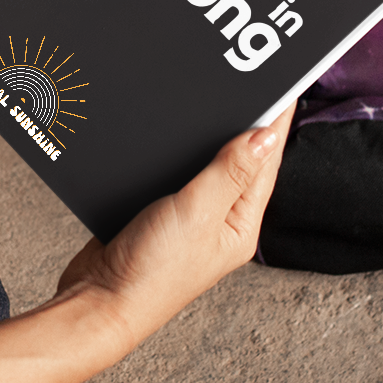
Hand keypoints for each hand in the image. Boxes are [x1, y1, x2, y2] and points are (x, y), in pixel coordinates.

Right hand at [56, 103, 296, 351]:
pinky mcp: (158, 213)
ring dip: (210, 135)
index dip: (275, 120)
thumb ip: (229, 171)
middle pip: (240, 160)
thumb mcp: (197, 212)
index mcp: (241, 224)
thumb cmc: (152, 273)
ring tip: (219, 99)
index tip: (284, 83)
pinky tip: (172, 132)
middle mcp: (220, 221)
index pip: (266, 162)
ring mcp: (189, 218)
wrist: (99, 301)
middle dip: (246, 122)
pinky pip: (176, 173)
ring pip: (206, 164)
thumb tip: (265, 135)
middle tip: (254, 82)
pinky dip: (177, 151)